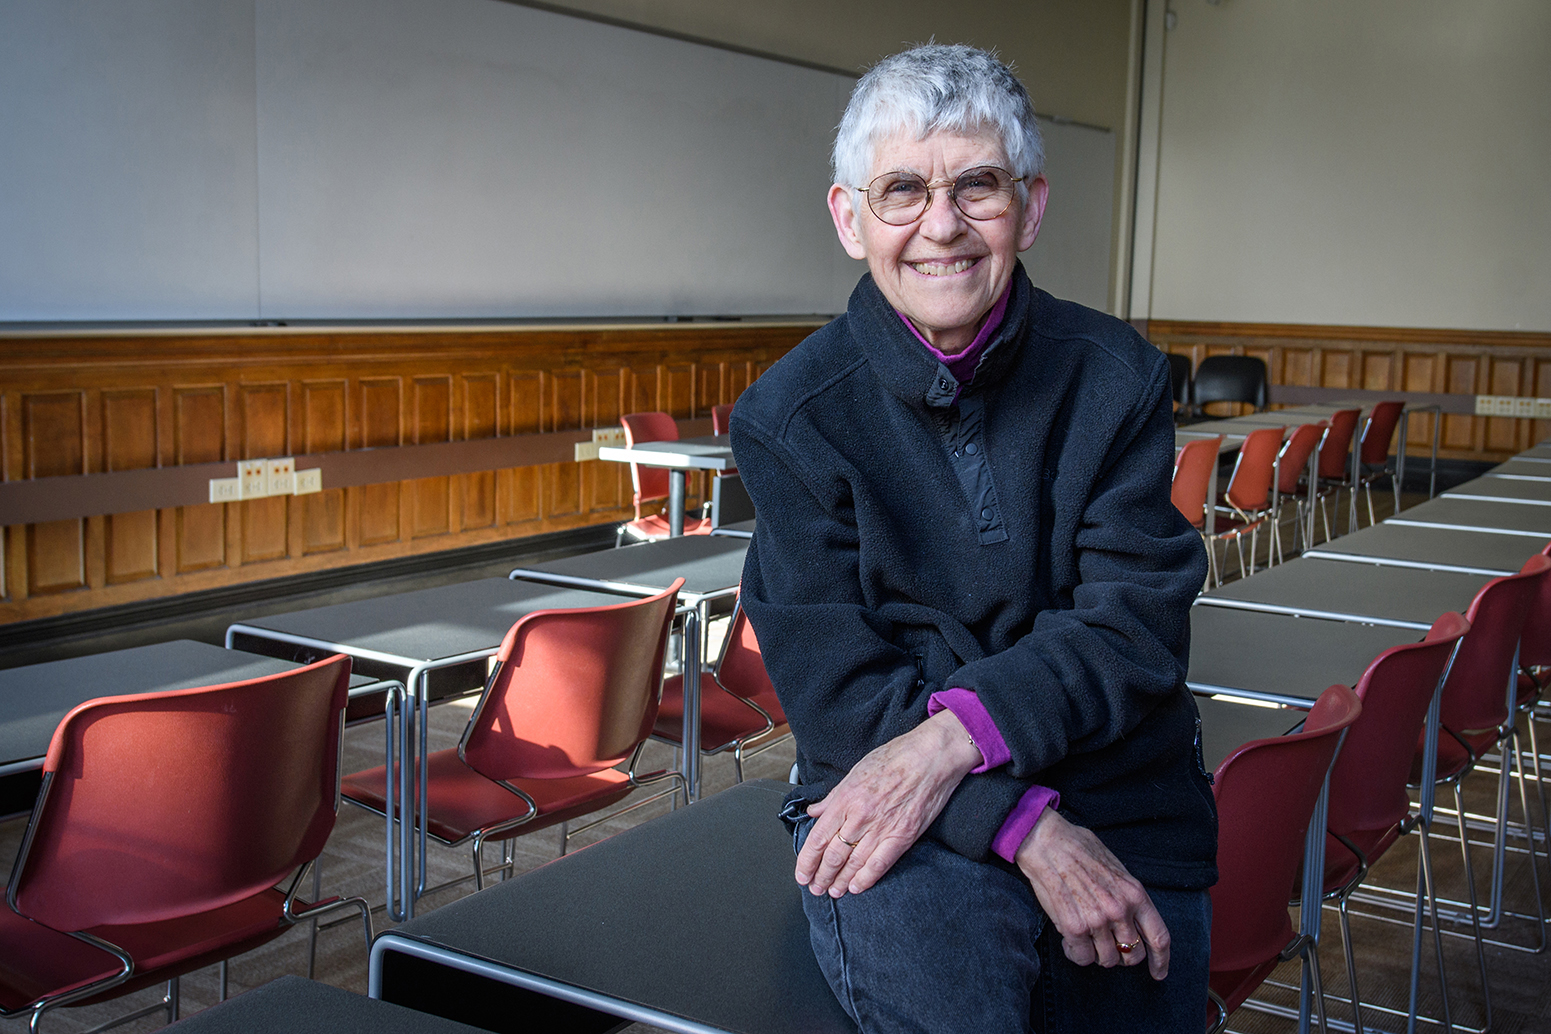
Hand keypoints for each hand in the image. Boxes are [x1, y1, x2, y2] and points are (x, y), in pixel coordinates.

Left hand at [795, 709, 981, 897]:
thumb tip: (814, 811)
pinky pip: (879, 864)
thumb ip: (834, 796)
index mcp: (846, 798)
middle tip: (815, 887)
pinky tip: (857, 888)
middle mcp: (860, 815)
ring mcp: (882, 827)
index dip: (807, 860)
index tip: (802, 873)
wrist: (931, 756)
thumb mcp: (856, 771)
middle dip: (821, 876)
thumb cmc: (896, 757)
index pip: (818, 837)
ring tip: (833, 891)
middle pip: (833, 855)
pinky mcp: (903, 835)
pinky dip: (866, 879)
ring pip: (853, 863)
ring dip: (840, 881)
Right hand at [1014, 809, 1170, 979]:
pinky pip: (1082, 958)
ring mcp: (1098, 920)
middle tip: (1106, 945)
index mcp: (1135, 894)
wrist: (1046, 842)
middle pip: (1132, 955)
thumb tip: (1130, 921)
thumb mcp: (1116, 869)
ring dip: (1096, 953)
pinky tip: (1070, 940)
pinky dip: (1075, 953)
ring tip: (1084, 937)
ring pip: (1107, 960)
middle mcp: (1120, 910)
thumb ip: (1127, 896)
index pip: (1159, 937)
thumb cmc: (1078, 849)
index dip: (1161, 960)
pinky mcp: (1074, 927)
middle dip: (1120, 956)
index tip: (1158, 972)